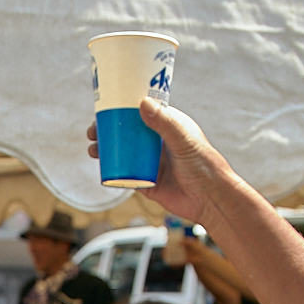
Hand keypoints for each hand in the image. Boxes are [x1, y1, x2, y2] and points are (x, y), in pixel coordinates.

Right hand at [84, 98, 235, 223]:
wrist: (211, 199)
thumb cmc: (204, 165)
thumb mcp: (183, 140)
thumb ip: (165, 123)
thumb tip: (142, 104)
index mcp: (168, 126)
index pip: (141, 113)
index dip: (122, 110)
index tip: (105, 108)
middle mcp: (158, 143)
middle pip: (127, 133)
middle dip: (108, 131)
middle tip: (92, 133)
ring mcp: (152, 163)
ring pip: (123, 154)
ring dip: (106, 151)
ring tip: (93, 150)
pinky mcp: (148, 183)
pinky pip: (125, 176)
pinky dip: (112, 172)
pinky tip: (101, 168)